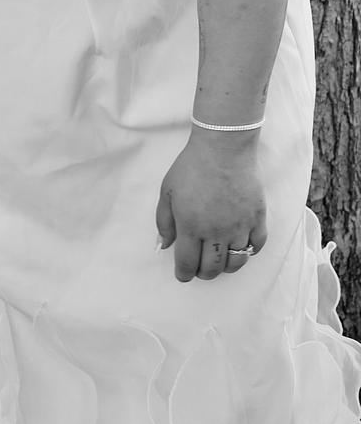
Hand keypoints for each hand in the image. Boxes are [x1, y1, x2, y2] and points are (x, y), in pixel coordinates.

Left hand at [155, 132, 266, 281]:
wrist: (223, 148)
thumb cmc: (191, 167)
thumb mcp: (167, 191)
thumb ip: (164, 221)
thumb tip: (165, 245)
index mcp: (191, 227)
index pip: (188, 263)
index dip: (184, 274)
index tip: (183, 275)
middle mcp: (216, 232)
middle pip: (212, 268)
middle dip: (203, 273)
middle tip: (200, 268)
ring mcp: (240, 227)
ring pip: (235, 263)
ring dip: (225, 267)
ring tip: (218, 260)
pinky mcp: (258, 219)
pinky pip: (256, 247)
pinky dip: (247, 253)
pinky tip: (240, 247)